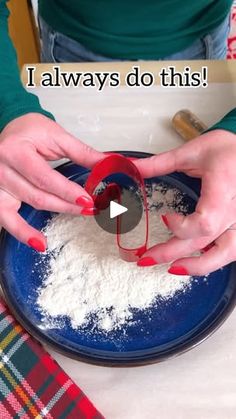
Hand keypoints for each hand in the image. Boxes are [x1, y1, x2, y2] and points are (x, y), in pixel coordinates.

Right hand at [0, 113, 103, 250]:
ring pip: (30, 206)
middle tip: (91, 207)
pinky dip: (23, 233)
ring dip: (56, 213)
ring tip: (80, 215)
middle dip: (68, 204)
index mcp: (16, 151)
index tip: (88, 200)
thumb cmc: (30, 130)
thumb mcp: (57, 136)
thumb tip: (108, 164)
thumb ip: (82, 153)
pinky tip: (40, 243)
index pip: (44, 178)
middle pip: (39, 195)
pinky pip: (7, 220)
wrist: (10, 127)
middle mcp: (2, 169)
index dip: (67, 191)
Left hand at [135, 129, 235, 274]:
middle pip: (205, 241)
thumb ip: (160, 163)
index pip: (205, 222)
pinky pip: (231, 251)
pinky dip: (212, 260)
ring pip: (226, 254)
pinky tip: (193, 261)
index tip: (164, 217)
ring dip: (198, 266)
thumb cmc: (228, 148)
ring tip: (172, 269)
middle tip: (146, 258)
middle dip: (172, 252)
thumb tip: (132, 167)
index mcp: (224, 188)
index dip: (181, 226)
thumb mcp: (192, 151)